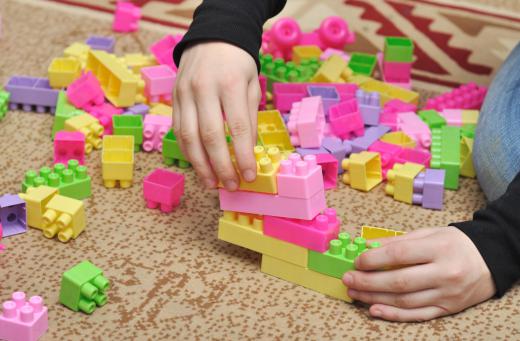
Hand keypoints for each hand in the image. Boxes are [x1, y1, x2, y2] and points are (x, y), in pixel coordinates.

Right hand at [173, 42, 259, 189]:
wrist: (211, 37)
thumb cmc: (237, 63)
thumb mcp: (252, 85)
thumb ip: (250, 117)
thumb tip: (248, 151)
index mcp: (231, 83)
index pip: (238, 127)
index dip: (243, 155)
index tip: (249, 175)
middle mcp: (204, 88)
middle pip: (210, 136)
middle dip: (221, 166)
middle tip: (231, 184)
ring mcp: (185, 93)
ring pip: (189, 137)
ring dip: (200, 165)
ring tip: (212, 183)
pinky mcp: (174, 98)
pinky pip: (178, 131)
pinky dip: (188, 151)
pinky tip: (198, 164)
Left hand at [343, 227, 495, 321]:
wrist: (488, 260)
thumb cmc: (454, 244)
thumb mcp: (428, 234)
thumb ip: (397, 241)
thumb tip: (367, 246)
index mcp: (439, 248)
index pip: (399, 255)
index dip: (374, 259)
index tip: (357, 261)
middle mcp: (444, 273)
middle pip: (399, 282)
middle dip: (368, 282)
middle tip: (348, 279)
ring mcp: (446, 294)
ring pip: (404, 301)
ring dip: (375, 298)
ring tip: (355, 292)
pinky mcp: (447, 309)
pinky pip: (417, 315)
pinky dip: (393, 315)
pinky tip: (374, 309)